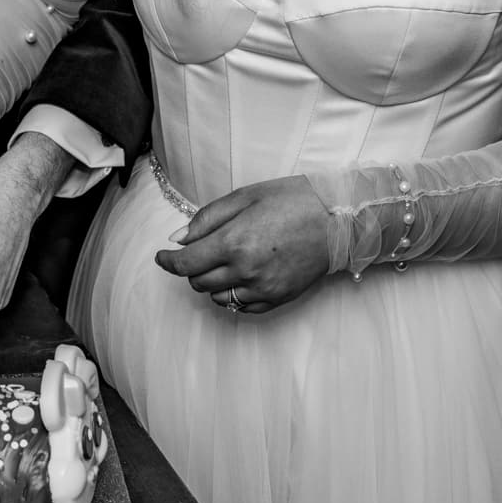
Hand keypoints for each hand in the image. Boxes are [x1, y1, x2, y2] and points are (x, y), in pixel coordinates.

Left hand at [154, 176, 332, 315]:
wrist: (339, 219)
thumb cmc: (293, 199)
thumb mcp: (246, 196)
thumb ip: (207, 219)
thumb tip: (178, 238)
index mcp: (234, 241)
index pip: (185, 264)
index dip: (167, 262)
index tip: (161, 257)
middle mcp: (245, 270)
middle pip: (198, 282)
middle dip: (192, 268)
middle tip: (200, 251)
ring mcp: (262, 288)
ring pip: (217, 298)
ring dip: (212, 282)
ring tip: (224, 262)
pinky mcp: (277, 298)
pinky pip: (242, 306)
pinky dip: (233, 295)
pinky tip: (241, 276)